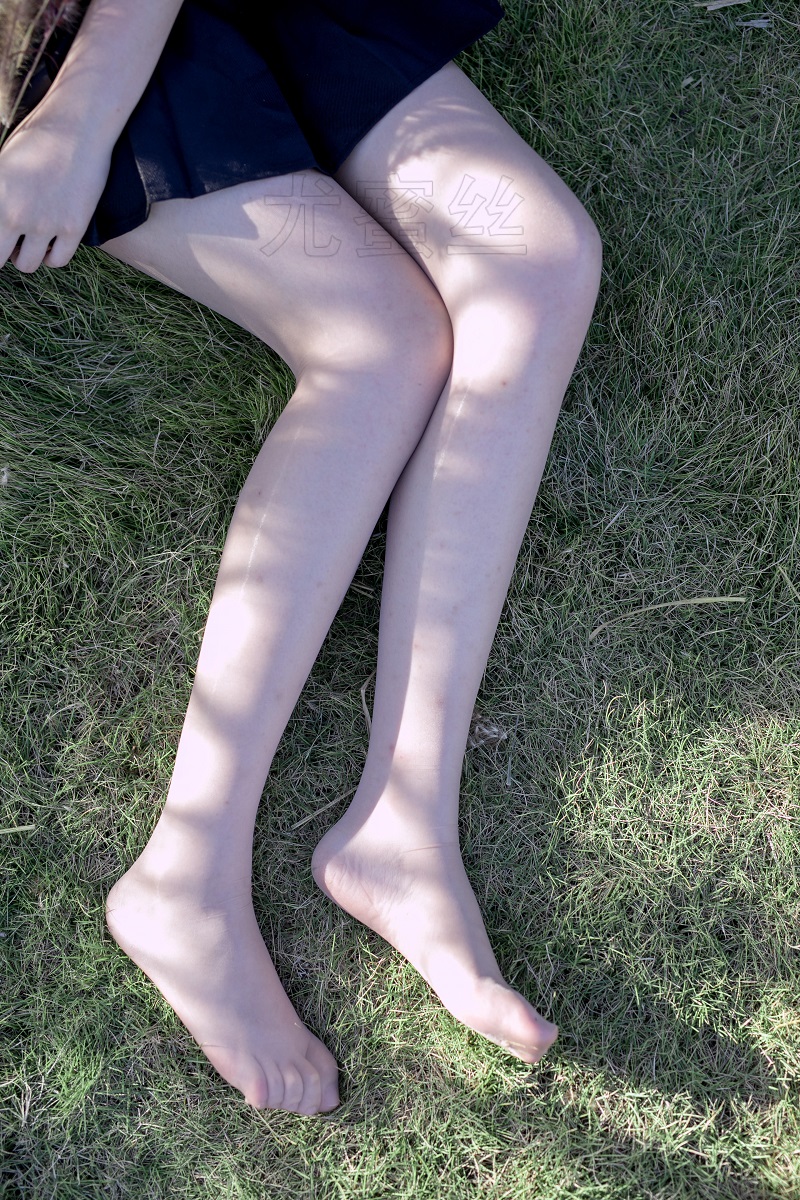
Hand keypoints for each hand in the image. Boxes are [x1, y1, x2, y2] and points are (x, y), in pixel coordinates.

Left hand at [0, 104, 112, 271]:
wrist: (77, 127)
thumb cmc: (38, 138)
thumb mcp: (3, 164)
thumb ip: (0, 193)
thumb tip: (3, 214)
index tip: (3, 238)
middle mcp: (16, 213)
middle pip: (0, 258)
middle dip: (5, 252)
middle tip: (13, 242)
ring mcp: (45, 223)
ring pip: (28, 264)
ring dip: (28, 255)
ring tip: (34, 239)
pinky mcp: (72, 228)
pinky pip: (58, 260)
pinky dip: (53, 256)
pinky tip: (53, 242)